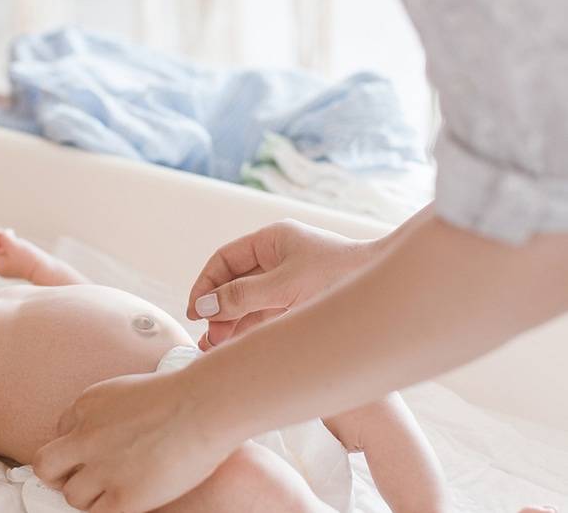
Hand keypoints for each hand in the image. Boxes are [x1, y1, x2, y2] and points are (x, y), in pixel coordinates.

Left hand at [0, 228, 47, 279]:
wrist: (44, 270)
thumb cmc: (30, 258)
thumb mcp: (14, 245)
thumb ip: (3, 238)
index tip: (1, 231)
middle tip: (7, 232)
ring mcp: (6, 267)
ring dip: (3, 240)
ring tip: (12, 234)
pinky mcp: (13, 265)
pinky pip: (5, 253)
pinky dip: (8, 245)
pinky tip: (15, 240)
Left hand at [33, 371, 231, 512]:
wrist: (205, 406)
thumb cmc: (183, 394)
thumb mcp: (130, 390)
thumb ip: (109, 413)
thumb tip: (109, 435)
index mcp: (88, 404)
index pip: (62, 432)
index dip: (77, 446)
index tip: (91, 453)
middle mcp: (86, 435)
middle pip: (47, 465)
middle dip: (59, 474)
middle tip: (80, 479)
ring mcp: (102, 468)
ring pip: (72, 495)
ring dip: (90, 496)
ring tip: (115, 490)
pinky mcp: (123, 497)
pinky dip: (108, 510)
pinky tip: (128, 501)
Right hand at [188, 219, 378, 349]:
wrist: (390, 294)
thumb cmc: (341, 278)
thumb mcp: (285, 287)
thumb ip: (242, 297)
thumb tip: (204, 306)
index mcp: (273, 240)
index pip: (225, 260)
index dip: (206, 284)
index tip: (196, 311)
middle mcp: (279, 257)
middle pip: (234, 282)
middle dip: (218, 308)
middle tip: (208, 336)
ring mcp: (289, 280)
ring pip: (248, 301)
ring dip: (232, 322)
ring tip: (218, 347)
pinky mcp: (300, 301)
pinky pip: (266, 314)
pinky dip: (250, 329)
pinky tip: (238, 346)